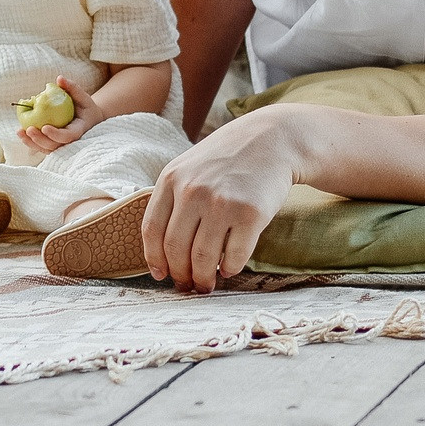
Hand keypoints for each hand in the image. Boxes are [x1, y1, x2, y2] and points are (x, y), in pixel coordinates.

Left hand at [17, 75, 103, 153]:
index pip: (68, 136)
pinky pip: (41, 146)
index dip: (56, 134)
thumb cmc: (84, 107)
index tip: (44, 127)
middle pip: (55, 145)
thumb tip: (59, 79)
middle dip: (40, 139)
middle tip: (29, 129)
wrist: (87, 120)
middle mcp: (70, 142)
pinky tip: (21, 134)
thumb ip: (72, 88)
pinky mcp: (53, 144)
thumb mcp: (83, 97)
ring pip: (46, 148)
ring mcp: (61, 144)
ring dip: (32, 142)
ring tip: (20, 132)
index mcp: (79, 130)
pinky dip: (30, 142)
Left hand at [142, 109, 296, 292]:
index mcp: (171, 178)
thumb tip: (162, 253)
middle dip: (180, 274)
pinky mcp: (250, 214)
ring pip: (203, 258)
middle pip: (175, 249)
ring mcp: (221, 203)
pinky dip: (230, 269)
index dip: (154, 259)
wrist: (272, 140)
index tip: (161, 274)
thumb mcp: (190, 167)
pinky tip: (229, 269)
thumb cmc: (228, 159)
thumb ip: (172, 199)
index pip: (152, 230)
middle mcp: (192, 191)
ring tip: (207, 285)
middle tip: (187, 285)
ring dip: (204, 279)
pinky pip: (234, 256)